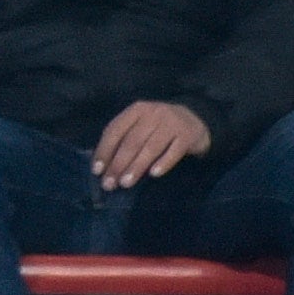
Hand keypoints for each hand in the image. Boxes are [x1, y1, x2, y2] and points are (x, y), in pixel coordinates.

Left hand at [90, 97, 211, 188]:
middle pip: (132, 141)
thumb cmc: (159, 127)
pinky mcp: (188, 135)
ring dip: (136, 167)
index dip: (104, 151)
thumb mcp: (140, 126)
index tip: (97, 171)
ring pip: (151, 148)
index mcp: (136, 110)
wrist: (196, 119)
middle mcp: (153, 113)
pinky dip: (163, 163)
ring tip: (126, 183)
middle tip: (109, 184)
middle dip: (118, 164)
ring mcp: (172, 123)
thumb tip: (104, 167)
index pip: (115, 130)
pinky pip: (174, 151)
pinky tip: (154, 174)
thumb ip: (123, 140)